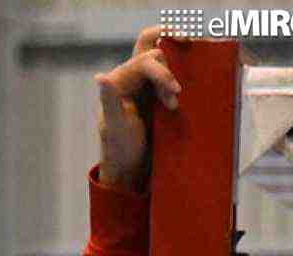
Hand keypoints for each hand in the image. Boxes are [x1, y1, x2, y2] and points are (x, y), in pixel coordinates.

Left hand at [94, 27, 183, 193]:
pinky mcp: (160, 92)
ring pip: (168, 59)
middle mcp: (132, 76)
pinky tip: (192, 92)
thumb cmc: (118, 149)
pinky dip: (186, 76)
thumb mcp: (114, 128)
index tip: (174, 93)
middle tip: (176, 97)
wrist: (130, 167)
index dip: (162, 72)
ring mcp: (147, 83)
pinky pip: (176, 73)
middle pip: (157, 52)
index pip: (145, 61)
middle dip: (171, 72)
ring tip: (179, 100)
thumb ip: (109, 101)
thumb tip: (101, 76)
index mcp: (120, 80)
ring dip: (180, 72)